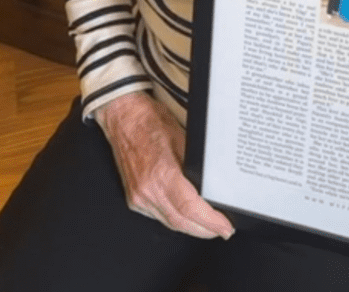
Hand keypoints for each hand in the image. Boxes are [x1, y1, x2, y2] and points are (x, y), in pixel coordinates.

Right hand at [94, 91, 234, 238]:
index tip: (224, 227)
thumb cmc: (150, 121)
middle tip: (222, 229)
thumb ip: (196, 165)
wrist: (124, 118)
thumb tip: (214, 184)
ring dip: (191, 228)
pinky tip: (186, 217)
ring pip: (169, 223)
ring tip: (209, 226)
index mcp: (162, 173)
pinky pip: (158, 216)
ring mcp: (138, 197)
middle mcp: (148, 190)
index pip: (190, 208)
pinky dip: (175, 219)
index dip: (210, 222)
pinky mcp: (134, 198)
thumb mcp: (183, 138)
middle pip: (181, 222)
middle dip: (205, 230)